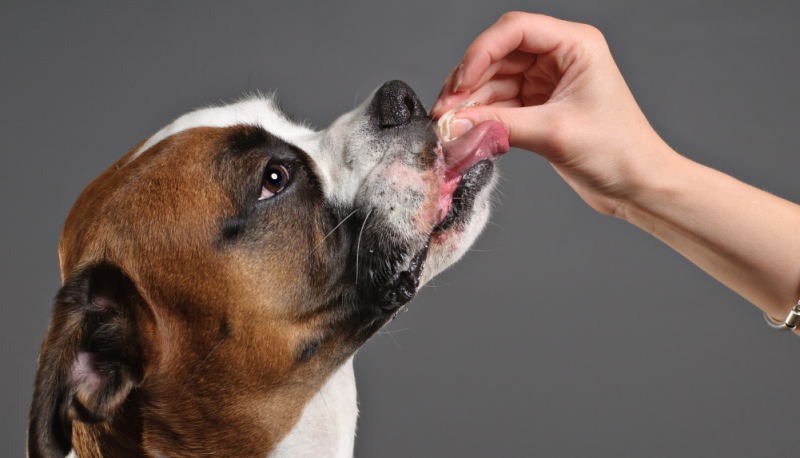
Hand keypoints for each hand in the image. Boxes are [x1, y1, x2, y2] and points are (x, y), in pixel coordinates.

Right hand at [430, 12, 674, 215]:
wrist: (638, 186)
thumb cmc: (618, 151)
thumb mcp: (553, 133)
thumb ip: (499, 125)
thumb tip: (453, 125)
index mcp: (575, 45)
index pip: (515, 30)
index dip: (480, 52)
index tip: (459, 84)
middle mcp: (560, 57)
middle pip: (498, 55)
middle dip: (469, 82)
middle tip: (445, 112)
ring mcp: (549, 82)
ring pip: (495, 80)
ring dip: (471, 102)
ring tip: (450, 126)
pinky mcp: (540, 107)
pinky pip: (501, 103)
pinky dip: (483, 117)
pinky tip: (467, 131)